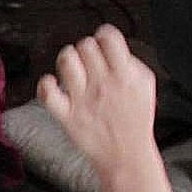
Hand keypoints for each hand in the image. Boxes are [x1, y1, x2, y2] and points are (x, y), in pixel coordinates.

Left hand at [36, 24, 160, 180]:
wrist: (126, 155)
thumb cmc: (135, 121)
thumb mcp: (145, 85)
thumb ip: (130, 62)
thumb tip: (113, 45)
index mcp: (125, 76)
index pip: (108, 37)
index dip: (104, 35)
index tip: (103, 42)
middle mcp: (102, 85)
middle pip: (85, 45)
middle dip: (86, 49)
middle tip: (89, 61)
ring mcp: (83, 100)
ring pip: (65, 60)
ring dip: (67, 60)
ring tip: (73, 69)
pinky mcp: (66, 115)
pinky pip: (47, 93)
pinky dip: (46, 85)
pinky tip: (53, 85)